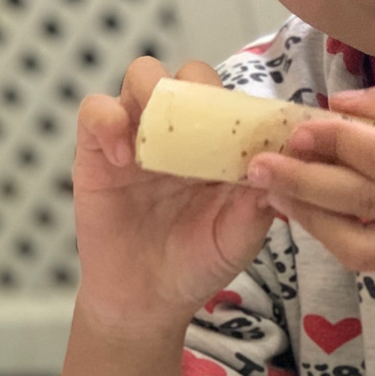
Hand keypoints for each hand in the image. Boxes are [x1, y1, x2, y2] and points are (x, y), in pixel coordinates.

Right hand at [72, 56, 276, 336]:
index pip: (232, 99)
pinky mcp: (97, 152)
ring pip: (142, 75)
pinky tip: (124, 158)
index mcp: (220, 146)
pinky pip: (95, 111)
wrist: (146, 300)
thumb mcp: (238, 238)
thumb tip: (278, 169)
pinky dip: (108, 121)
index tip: (249, 130)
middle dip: (198, 87)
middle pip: (189, 75)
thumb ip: (257, 205)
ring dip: (152, 91)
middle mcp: (181, 133)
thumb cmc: (198, 264)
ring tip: (157, 135)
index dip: (242, 103)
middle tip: (203, 124)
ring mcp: (138, 137)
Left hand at [244, 81, 374, 276]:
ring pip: (363, 238)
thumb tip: (340, 106)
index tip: (299, 127)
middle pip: (369, 198)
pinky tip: (308, 211)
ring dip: (309, 216)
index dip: (338, 144)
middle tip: (259, 163)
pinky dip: (333, 236)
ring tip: (271, 189)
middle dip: (306, 181)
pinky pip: (374, 254)